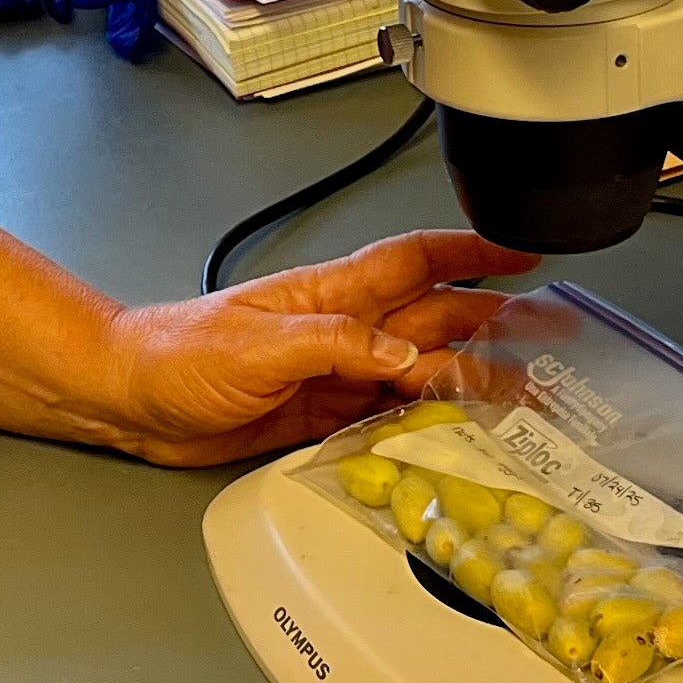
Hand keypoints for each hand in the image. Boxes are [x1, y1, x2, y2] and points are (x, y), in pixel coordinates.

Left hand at [79, 230, 537, 468]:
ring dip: (473, 378)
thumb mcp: (260, 345)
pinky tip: (457, 433)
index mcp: (331, 295)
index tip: (524, 249)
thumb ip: (336, 347)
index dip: (472, 251)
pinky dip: (427, 423)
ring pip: (421, 372)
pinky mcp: (322, 415)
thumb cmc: (177, 354)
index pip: (417, 261)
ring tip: (525, 394)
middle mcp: (342, 330)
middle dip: (496, 320)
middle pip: (436, 319)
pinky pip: (389, 416)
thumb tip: (405, 358)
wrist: (129, 398)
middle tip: (552, 335)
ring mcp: (335, 373)